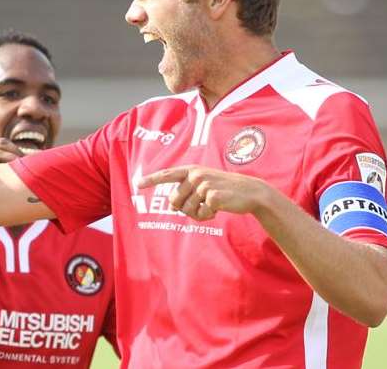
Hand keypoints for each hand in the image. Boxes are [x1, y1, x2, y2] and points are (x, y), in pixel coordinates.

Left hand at [138, 165, 273, 220]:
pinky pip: (201, 214)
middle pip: (174, 201)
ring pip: (187, 210)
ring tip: (212, 205)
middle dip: (184, 209)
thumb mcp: (204, 187)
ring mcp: (203, 184)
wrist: (249, 192)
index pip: (167, 174)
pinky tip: (219, 209)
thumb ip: (187, 192)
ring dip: (198, 213)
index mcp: (191, 171)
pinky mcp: (212, 196)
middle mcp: (195, 175)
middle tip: (201, 205)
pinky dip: (208, 216)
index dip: (151, 179)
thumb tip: (171, 206)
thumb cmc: (224, 190)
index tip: (137, 183)